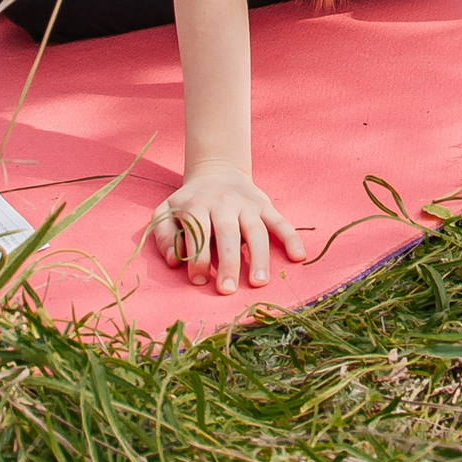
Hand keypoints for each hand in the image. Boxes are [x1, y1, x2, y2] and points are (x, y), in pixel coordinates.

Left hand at [152, 162, 304, 295]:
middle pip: (227, 233)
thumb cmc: (189, 202)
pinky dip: (291, 238)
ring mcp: (247, 204)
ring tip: (258, 282)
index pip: (198, 232)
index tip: (198, 281)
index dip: (197, 257)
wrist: (216, 172)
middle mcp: (224, 202)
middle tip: (227, 289)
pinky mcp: (265, 205)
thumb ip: (164, 235)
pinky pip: (281, 222)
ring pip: (256, 230)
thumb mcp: (167, 211)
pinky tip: (298, 257)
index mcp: (197, 204)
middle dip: (227, 262)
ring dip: (258, 256)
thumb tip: (174, 261)